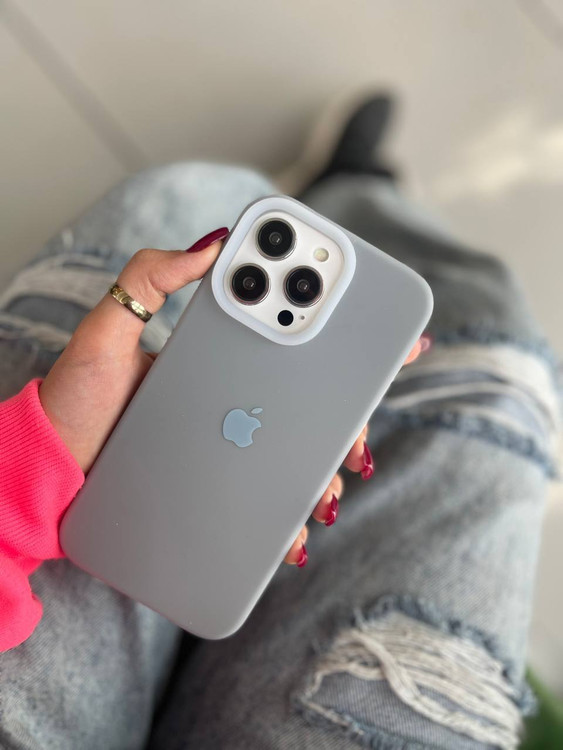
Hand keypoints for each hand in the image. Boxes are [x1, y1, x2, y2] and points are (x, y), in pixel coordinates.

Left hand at [40, 232, 427, 567]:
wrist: (50, 470)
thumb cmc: (75, 399)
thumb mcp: (106, 332)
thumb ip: (148, 280)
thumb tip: (211, 244)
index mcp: (219, 353)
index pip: (289, 337)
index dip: (344, 336)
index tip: (395, 340)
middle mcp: (235, 396)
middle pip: (310, 400)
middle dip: (349, 415)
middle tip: (356, 432)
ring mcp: (231, 442)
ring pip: (298, 452)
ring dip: (327, 468)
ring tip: (328, 487)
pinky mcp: (220, 482)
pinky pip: (267, 495)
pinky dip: (289, 511)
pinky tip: (297, 528)